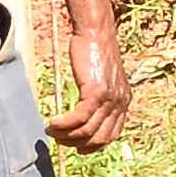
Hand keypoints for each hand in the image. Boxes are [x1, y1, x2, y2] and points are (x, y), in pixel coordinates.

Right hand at [46, 27, 131, 151]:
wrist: (96, 30)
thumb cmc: (95, 49)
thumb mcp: (104, 76)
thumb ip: (101, 94)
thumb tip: (88, 109)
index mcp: (124, 100)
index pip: (112, 135)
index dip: (94, 145)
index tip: (78, 147)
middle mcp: (120, 102)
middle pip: (99, 138)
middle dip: (77, 144)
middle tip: (59, 140)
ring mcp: (110, 98)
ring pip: (87, 131)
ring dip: (66, 137)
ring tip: (51, 132)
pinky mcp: (96, 91)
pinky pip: (79, 118)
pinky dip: (64, 125)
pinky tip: (52, 124)